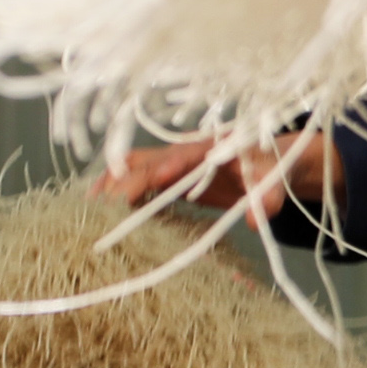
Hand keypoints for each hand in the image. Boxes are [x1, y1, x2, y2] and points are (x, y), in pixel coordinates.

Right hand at [103, 133, 338, 224]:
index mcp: (212, 147)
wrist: (278, 159)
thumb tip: (253, 219)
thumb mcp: (279, 179)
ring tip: (88, 208)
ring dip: (113, 184)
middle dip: (124, 181)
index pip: (182, 156)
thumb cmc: (276, 164)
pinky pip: (139, 180)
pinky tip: (98, 208)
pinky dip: (118, 190)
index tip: (145, 184)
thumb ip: (267, 197)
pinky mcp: (172, 178)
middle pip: (148, 161)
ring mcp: (176, 163)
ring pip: (136, 167)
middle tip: (100, 207)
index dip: (163, 168)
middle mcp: (187, 151)